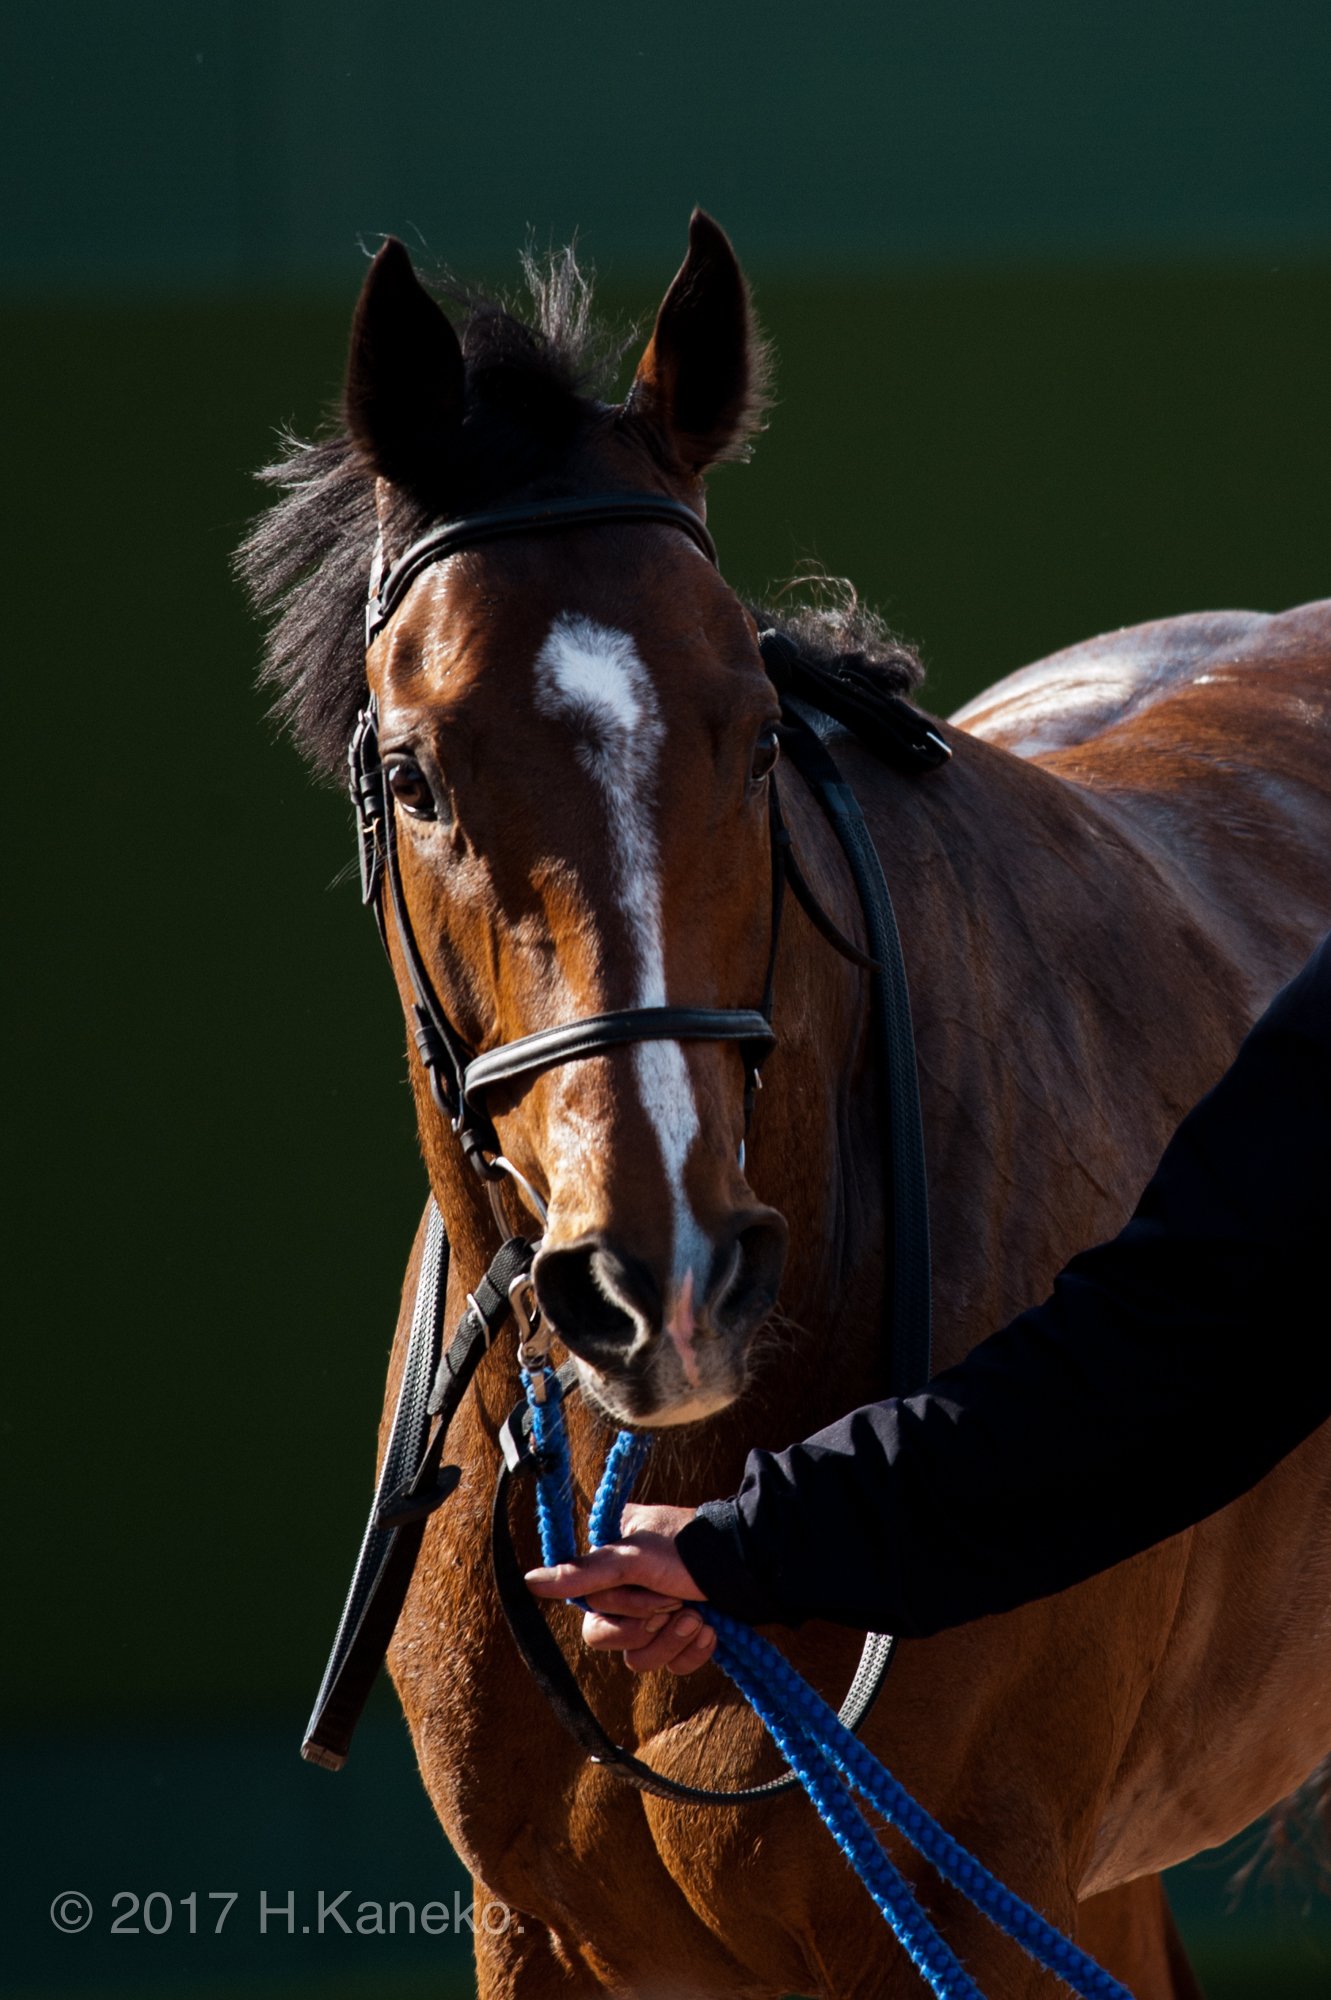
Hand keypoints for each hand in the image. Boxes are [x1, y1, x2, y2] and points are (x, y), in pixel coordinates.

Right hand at [525, 1502, 716, 1673]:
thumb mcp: (634, 1557)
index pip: (586, 1604)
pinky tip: (710, 1629)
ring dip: (671, 1639)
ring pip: (637, 1659)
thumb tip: (529, 1581)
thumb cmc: (690, 1548)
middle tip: (672, 1600)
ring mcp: (653, 1616)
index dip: (615, 1607)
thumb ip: (584, 1573)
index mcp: (609, 1561)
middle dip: (645, 1623)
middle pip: (606, 1637)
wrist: (750, 1564)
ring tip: (696, 1615)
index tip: (642, 1589)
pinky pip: (669, 1666)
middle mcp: (626, 1590)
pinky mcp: (679, 1638)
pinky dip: (692, 1651)